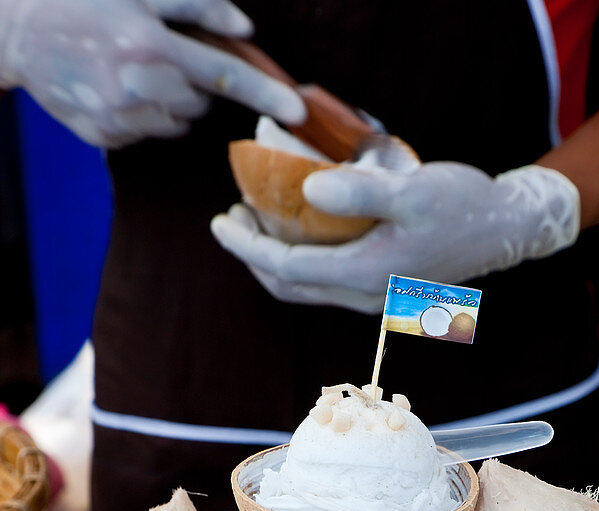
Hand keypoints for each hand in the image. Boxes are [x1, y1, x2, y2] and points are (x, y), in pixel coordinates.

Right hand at [0, 0, 303, 147]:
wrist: (15, 31)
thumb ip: (196, 6)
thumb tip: (246, 33)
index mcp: (149, 44)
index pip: (224, 76)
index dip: (264, 94)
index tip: (298, 113)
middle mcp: (135, 87)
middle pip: (200, 104)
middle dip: (193, 84)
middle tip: (161, 55)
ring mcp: (118, 118)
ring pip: (176, 122)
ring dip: (168, 100)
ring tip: (133, 69)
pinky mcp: (105, 137)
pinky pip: (146, 133)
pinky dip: (142, 114)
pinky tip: (115, 88)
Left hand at [210, 162, 580, 312]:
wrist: (505, 229)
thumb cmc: (463, 205)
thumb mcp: (413, 191)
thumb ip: (360, 193)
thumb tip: (307, 192)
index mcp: (365, 275)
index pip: (288, 267)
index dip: (247, 247)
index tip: (220, 221)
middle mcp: (363, 294)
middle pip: (289, 286)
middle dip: (252, 256)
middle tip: (231, 218)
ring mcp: (372, 295)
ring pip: (306, 287)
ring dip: (274, 259)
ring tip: (256, 220)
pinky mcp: (380, 284)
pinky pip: (326, 279)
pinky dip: (300, 258)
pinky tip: (299, 227)